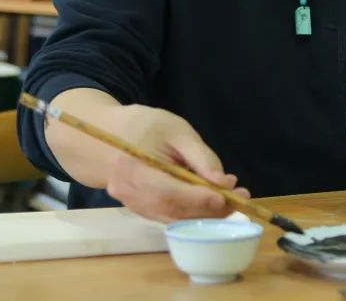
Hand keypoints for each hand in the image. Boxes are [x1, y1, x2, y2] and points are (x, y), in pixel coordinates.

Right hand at [103, 105, 249, 221]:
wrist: (106, 137)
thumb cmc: (143, 126)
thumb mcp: (176, 130)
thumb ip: (200, 156)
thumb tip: (223, 182)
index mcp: (135, 168)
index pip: (169, 191)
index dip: (199, 197)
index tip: (227, 195)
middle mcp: (130, 193)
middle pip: (174, 210)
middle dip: (210, 208)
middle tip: (239, 197)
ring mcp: (133, 205)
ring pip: (174, 218)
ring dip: (204, 212)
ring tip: (231, 199)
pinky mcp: (139, 210)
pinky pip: (169, 216)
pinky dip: (191, 212)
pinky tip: (210, 201)